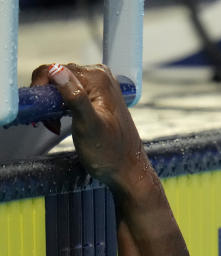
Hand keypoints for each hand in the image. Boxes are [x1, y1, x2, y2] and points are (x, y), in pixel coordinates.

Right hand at [30, 63, 147, 194]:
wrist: (127, 171)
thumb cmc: (110, 153)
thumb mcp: (88, 125)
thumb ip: (75, 97)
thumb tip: (57, 71)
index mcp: (98, 78)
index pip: (53, 69)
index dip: (41, 90)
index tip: (42, 114)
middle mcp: (101, 77)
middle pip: (56, 77)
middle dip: (47, 100)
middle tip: (51, 124)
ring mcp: (100, 86)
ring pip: (60, 86)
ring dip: (51, 105)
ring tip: (56, 125)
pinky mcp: (98, 97)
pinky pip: (69, 93)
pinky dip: (60, 107)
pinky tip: (61, 122)